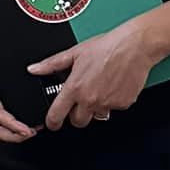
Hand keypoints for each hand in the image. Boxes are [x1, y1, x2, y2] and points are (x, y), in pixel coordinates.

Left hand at [31, 17, 156, 130]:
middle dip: (76, 115)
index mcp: (75, 88)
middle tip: (80, 101)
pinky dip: (112, 101)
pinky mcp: (123, 104)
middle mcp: (90, 99)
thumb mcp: (75, 52)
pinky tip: (113, 85)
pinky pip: (114, 109)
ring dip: (95, 108)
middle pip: (78, 121)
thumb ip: (52, 64)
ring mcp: (107, 103)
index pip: (57, 115)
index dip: (52, 122)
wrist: (135, 46)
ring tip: (99, 88)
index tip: (52, 123)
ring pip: (97, 116)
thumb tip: (34, 69)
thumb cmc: (107, 47)